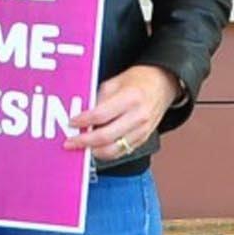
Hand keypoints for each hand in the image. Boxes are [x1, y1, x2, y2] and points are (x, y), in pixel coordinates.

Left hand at [66, 64, 180, 159]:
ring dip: (94, 150)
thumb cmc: (138, 81)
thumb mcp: (114, 82)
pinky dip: (106, 152)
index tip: (71, 123)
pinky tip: (95, 148)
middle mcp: (138, 116)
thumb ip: (98, 99)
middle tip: (71, 142)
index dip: (83, 122)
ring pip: (113, 149)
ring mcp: (142, 130)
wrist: (162, 85)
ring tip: (81, 146)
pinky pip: (121, 152)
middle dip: (84, 141)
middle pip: (106, 136)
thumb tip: (81, 115)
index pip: (101, 115)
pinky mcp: (143, 139)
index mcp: (130, 98)